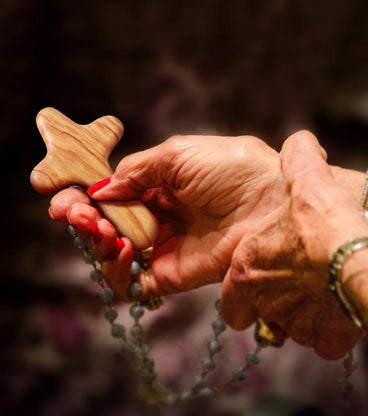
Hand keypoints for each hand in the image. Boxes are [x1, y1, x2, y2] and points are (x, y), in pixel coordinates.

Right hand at [50, 134, 284, 298]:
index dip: (84, 197)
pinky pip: (132, 283)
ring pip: (112, 253)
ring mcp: (162, 247)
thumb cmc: (230, 168)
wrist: (269, 201)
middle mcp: (156, 217)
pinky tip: (120, 248)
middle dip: (82, 220)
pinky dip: (116, 270)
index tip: (63, 197)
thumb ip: (135, 172)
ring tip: (98, 227)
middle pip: (106, 225)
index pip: (110, 196)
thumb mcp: (176, 154)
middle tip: (72, 213)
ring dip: (95, 242)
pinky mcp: (170, 275)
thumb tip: (101, 189)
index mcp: (156, 186)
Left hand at [221, 131, 366, 359]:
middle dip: (276, 302)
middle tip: (295, 283)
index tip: (253, 290)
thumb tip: (299, 142)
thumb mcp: (304, 180)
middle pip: (263, 315)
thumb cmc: (324, 217)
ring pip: (292, 328)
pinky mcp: (323, 338)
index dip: (241, 299)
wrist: (361, 252)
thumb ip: (294, 161)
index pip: (231, 304)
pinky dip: (328, 330)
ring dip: (302, 314)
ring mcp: (293, 322)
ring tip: (319, 290)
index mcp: (248, 267)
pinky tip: (338, 307)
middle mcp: (264, 299)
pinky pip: (322, 342)